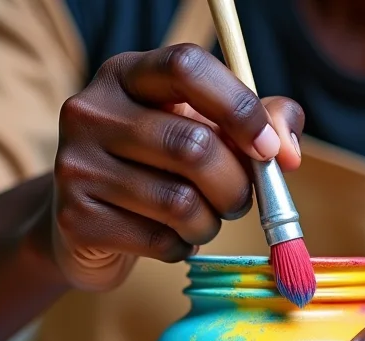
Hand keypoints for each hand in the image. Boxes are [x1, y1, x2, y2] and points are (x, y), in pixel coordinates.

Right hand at [48, 44, 303, 289]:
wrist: (87, 228)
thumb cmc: (157, 172)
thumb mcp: (204, 132)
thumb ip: (257, 125)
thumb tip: (287, 153)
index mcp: (126, 76)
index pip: (187, 68)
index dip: (239, 109)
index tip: (268, 150)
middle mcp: (92, 111)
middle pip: (194, 147)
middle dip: (236, 186)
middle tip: (238, 202)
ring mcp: (77, 166)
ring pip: (180, 203)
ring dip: (210, 223)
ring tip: (201, 221)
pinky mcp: (77, 219)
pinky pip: (160, 242)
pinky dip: (182, 248)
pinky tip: (170, 240)